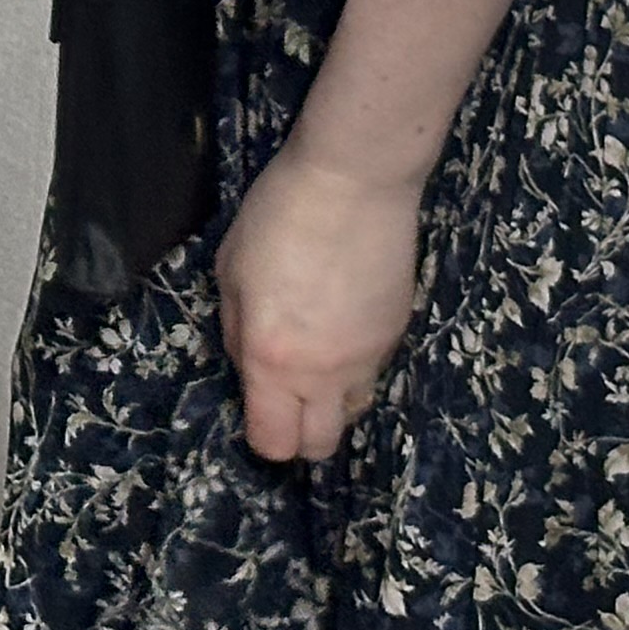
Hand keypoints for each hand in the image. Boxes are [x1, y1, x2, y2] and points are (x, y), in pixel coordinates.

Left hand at [213, 143, 425, 460]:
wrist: (355, 182)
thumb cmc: (278, 216)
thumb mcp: (231, 270)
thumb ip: (235, 330)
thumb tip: (248, 362)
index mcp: (273, 360)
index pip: (274, 442)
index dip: (261, 437)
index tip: (252, 410)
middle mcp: (325, 374)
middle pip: (320, 447)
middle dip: (299, 434)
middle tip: (283, 398)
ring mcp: (368, 358)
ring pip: (352, 414)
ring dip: (330, 404)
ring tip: (312, 363)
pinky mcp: (397, 335)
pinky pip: (372, 375)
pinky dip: (354, 369)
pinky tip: (339, 327)